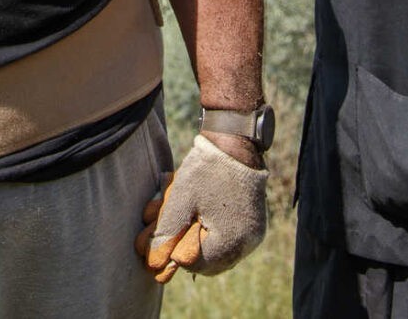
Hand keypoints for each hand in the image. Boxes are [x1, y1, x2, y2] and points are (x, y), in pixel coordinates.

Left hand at [135, 134, 267, 281]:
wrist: (235, 142)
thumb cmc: (205, 170)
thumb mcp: (180, 201)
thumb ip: (167, 234)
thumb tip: (153, 264)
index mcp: (231, 241)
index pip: (195, 265)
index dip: (174, 254)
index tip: (159, 239)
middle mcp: (247, 243)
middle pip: (208, 262)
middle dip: (183, 248)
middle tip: (165, 233)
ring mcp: (253, 234)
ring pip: (218, 252)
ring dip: (195, 241)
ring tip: (177, 220)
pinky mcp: (254, 224)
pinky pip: (229, 240)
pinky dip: (210, 233)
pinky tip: (196, 217)